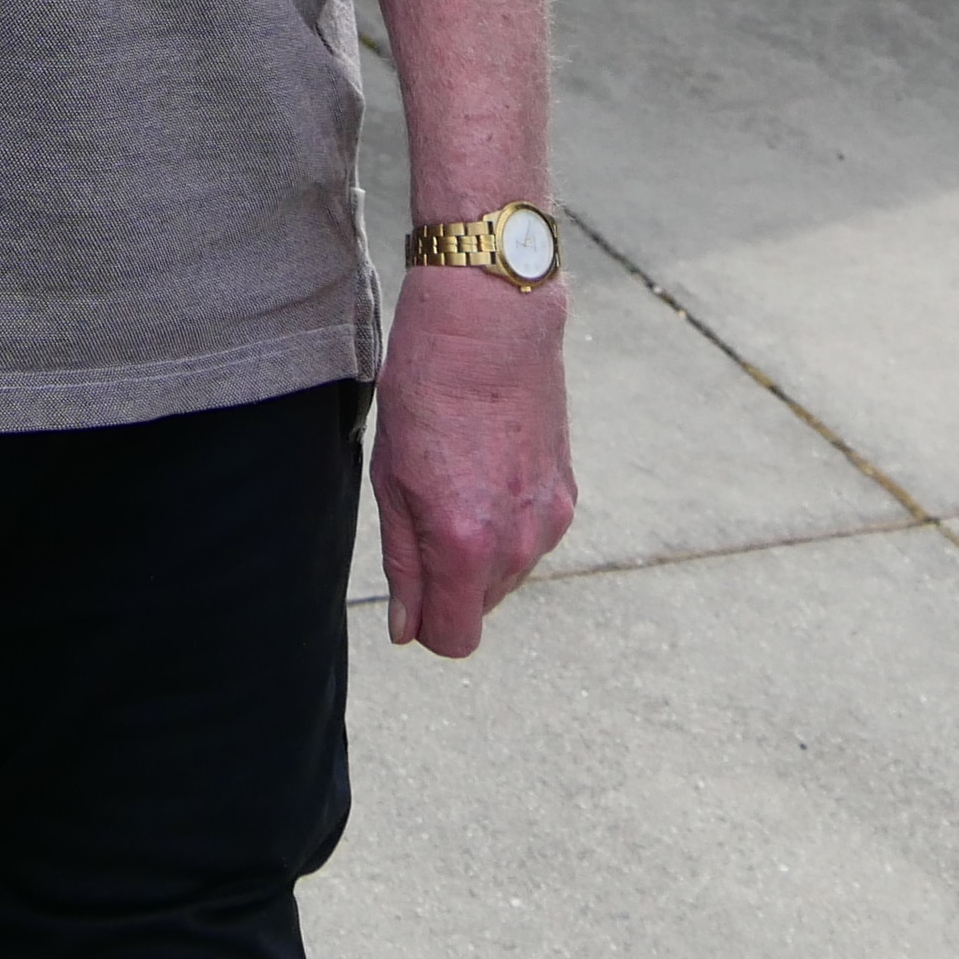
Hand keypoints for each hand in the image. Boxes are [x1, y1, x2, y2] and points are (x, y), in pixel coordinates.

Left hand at [371, 260, 573, 656]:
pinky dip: (505, 523)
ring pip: (507, 574)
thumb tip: (407, 629)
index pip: (454, 639)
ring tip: (454, 479)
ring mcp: (550, 518)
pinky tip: (485, 467)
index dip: (425, 624)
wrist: (491, 319)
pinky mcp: (567, 492)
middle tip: (422, 511)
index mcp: (467, 543)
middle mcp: (518, 543)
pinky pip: (529, 537)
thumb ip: (404, 563)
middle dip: (449, 583)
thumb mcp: (392, 478)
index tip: (410, 591)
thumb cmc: (426, 388)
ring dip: (478, 552)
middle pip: (479, 608)